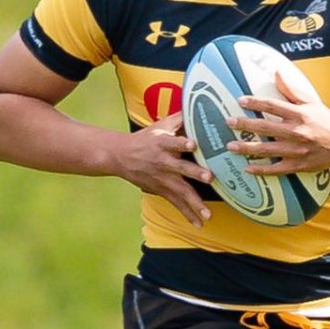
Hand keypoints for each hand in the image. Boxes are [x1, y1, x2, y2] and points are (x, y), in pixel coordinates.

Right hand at [120, 111, 213, 227]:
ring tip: (207, 214)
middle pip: (180, 168)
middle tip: (209, 177)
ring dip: (194, 203)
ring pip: (181, 192)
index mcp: (163, 144)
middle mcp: (163, 162)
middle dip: (195, 173)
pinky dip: (188, 214)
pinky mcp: (162, 190)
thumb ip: (180, 118)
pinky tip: (199, 223)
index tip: (192, 144)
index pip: (173, 142)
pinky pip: (177, 204)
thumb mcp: (160, 126)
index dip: (182, 143)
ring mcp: (163, 179)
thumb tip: (198, 105)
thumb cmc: (146, 139)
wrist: (120, 156)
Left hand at [225, 71, 329, 175]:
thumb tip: (277, 73)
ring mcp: (297, 150)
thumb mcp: (311, 102)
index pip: (273, 106)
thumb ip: (292, 89)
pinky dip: (261, 169)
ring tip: (231, 146)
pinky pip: (276, 169)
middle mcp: (297, 132)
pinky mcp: (298, 165)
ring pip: (267, 150)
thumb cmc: (326, 121)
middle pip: (266, 127)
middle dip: (245, 125)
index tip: (241, 100)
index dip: (256, 103)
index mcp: (300, 114)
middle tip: (229, 122)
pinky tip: (247, 168)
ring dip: (247, 149)